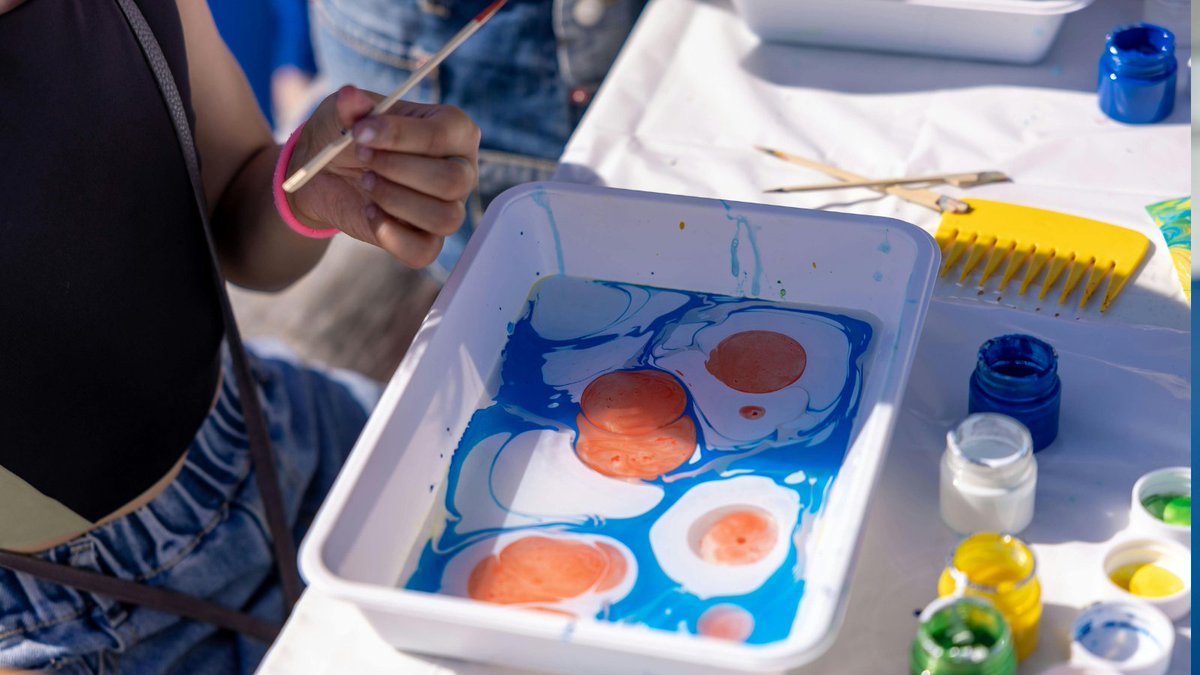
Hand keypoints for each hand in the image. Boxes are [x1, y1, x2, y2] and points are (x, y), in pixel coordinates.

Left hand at [287, 85, 479, 267]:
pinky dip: (391, 235)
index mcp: (454, 130)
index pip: (444, 134)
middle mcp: (461, 170)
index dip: (400, 135)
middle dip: (399, 169)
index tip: (360, 132)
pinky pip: (425, 251)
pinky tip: (369, 212)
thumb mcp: (345, 112)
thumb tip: (352, 96)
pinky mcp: (428, 241)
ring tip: (367, 182)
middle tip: (363, 157)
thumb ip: (351, 106)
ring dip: (396, 200)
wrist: (327, 174)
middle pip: (453, 180)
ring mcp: (449, 208)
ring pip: (445, 218)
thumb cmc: (349, 135)